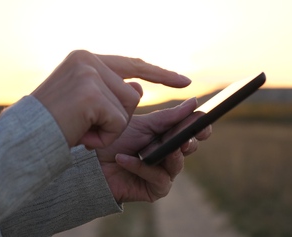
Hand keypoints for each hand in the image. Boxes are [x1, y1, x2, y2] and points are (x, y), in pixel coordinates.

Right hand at [32, 50, 190, 148]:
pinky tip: (82, 135)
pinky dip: (104, 136)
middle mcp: (88, 60)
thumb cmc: (51, 123)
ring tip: (81, 130)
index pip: (132, 64)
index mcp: (85, 59)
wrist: (24, 139)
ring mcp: (89, 74)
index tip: (184, 81)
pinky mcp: (91, 94)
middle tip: (85, 126)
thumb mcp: (82, 102)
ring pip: (127, 108)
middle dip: (116, 118)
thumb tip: (139, 90)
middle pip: (132, 94)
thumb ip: (110, 91)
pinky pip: (118, 122)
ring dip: (109, 128)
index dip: (159, 74)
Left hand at [96, 98, 211, 202]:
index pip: (191, 130)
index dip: (199, 126)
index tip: (202, 119)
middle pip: (189, 146)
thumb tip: (195, 102)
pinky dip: (142, 168)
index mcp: (168, 135)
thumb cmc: (114, 141)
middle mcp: (169, 154)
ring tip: (150, 148)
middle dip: (186, 139)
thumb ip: (168, 117)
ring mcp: (163, 173)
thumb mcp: (142, 125)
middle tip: (183, 136)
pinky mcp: (154, 190)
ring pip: (177, 163)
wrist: (89, 163)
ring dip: (164, 154)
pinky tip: (124, 159)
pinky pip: (160, 179)